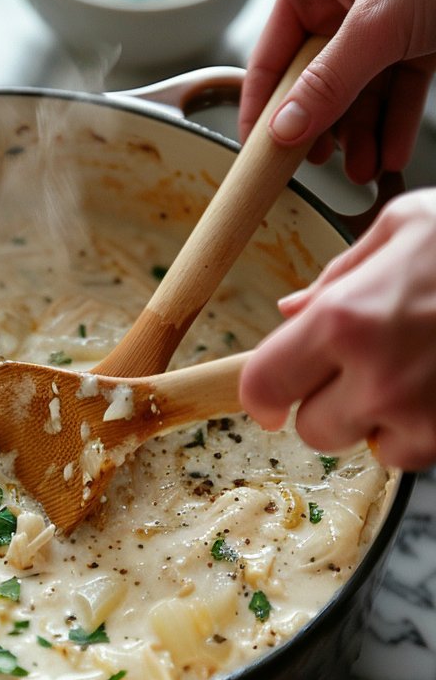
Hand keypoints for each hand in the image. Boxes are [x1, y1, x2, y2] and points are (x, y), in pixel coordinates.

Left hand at [238, 189, 435, 469]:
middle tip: (355, 365)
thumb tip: (292, 312)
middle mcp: (377, 375)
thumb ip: (338, 275)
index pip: (264, 384)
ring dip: (372, 418)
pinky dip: (416, 430)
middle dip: (323, 401)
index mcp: (346, 318)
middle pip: (311, 428)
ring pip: (363, 445)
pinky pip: (411, 453)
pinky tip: (435, 386)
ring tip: (408, 369)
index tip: (269, 394)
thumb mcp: (402, 226)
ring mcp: (420, 413)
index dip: (261, 393)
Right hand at [239, 0, 435, 184]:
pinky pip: (396, 94)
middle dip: (323, 128)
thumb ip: (329, 82)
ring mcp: (381, 27)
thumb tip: (283, 130)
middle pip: (314, 83)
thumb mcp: (378, 24)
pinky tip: (391, 152)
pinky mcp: (418, 44)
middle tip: (320, 166)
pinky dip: (394, 125)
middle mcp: (342, 5)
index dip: (262, 107)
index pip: (271, 57)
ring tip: (365, 168)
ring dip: (361, 136)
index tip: (258, 153)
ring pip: (357, 95)